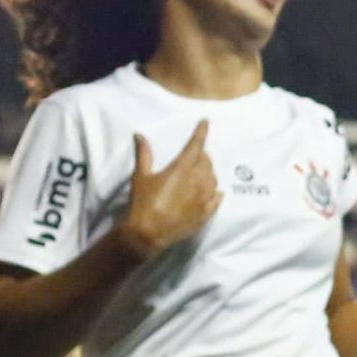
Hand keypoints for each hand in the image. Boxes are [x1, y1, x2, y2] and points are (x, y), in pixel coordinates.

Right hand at [119, 119, 221, 256]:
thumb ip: (144, 154)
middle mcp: (197, 181)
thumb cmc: (142, 203)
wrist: (148, 233)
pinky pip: (217, 199)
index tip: (206, 122)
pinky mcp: (206, 214)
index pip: (196, 146)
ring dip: (208, 173)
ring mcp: (204, 198)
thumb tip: (140, 135)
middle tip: (194, 156)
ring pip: (213, 179)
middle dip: (202, 156)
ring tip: (200, 174)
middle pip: (207, 162)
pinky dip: (216, 192)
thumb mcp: (141, 176)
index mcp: (181, 169)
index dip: (201, 132)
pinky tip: (215, 192)